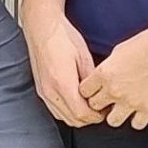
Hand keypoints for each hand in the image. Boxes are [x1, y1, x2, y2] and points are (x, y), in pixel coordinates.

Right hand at [26, 10, 103, 127]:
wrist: (42, 27)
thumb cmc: (62, 37)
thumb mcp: (84, 56)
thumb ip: (91, 79)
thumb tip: (100, 94)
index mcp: (62, 82)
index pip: (81, 114)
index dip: (97, 116)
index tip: (105, 110)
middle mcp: (50, 91)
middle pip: (73, 120)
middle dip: (90, 118)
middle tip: (101, 109)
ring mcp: (44, 91)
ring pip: (64, 117)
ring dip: (78, 116)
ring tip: (90, 105)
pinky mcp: (41, 90)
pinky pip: (56, 110)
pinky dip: (68, 111)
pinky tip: (77, 102)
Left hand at [80, 27, 147, 129]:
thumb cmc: (147, 43)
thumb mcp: (119, 51)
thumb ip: (108, 68)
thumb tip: (104, 76)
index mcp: (104, 73)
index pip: (84, 91)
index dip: (89, 91)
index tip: (95, 91)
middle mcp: (114, 90)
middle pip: (94, 107)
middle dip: (100, 103)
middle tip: (107, 100)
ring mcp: (131, 101)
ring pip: (112, 121)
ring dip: (116, 115)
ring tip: (122, 109)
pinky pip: (137, 125)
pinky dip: (137, 120)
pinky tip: (139, 113)